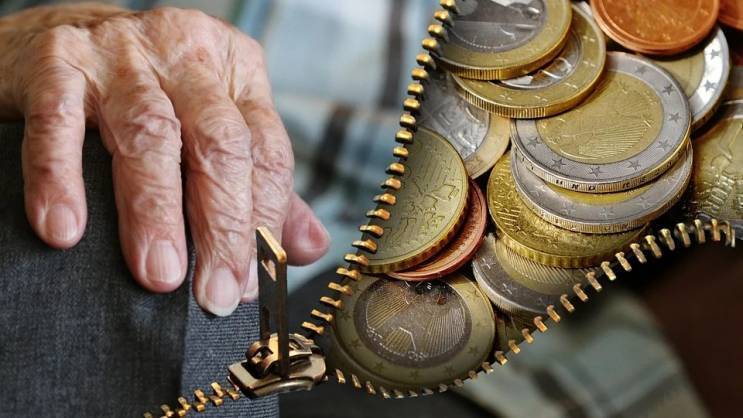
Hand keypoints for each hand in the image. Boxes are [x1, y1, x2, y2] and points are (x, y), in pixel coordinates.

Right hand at [0, 5, 329, 314]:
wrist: (66, 32)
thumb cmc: (153, 92)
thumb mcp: (213, 124)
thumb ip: (260, 184)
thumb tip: (306, 248)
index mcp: (237, 71)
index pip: (266, 150)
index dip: (264, 221)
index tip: (249, 282)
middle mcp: (187, 54)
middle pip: (219, 143)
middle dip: (221, 226)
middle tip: (214, 292)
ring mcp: (122, 53)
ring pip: (150, 134)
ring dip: (155, 212)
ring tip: (159, 274)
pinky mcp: (58, 59)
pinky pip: (60, 122)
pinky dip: (63, 179)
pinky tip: (67, 230)